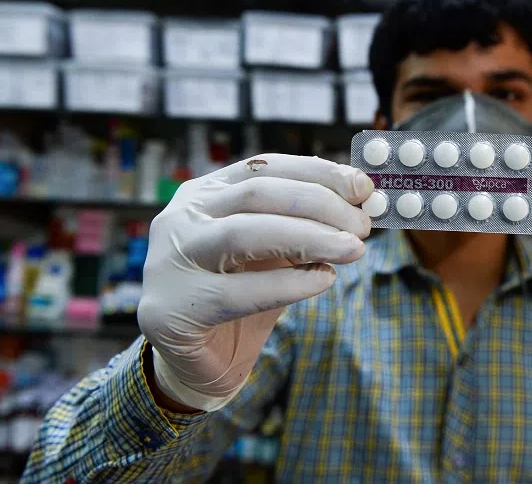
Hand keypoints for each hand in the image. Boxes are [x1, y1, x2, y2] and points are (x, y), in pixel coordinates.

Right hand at [137, 154, 372, 410]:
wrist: (201, 364)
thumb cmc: (245, 298)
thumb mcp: (277, 252)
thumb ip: (305, 225)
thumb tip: (362, 200)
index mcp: (205, 194)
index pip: (265, 167)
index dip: (318, 173)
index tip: (364, 187)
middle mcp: (180, 218)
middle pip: (258, 193)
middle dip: (319, 204)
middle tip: (363, 225)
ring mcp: (167, 261)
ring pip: (244, 233)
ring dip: (309, 237)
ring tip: (353, 249)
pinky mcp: (169, 309)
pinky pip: (238, 291)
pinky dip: (289, 283)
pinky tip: (324, 280)